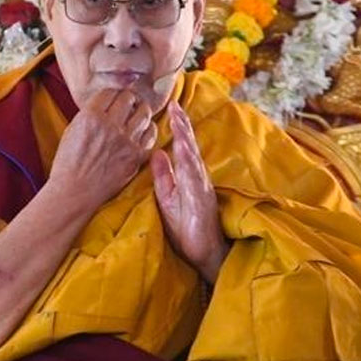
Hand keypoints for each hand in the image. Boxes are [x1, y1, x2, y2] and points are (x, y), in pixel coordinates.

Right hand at [48, 89, 156, 212]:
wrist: (75, 192)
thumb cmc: (69, 163)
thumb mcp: (72, 129)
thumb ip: (90, 113)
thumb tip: (106, 102)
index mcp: (91, 116)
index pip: (111, 91)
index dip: (112, 94)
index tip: (113, 98)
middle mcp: (111, 125)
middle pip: (129, 98)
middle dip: (128, 99)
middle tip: (127, 104)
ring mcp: (126, 141)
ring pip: (144, 113)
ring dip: (140, 111)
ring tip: (136, 115)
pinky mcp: (136, 156)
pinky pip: (152, 134)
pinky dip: (148, 130)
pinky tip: (142, 131)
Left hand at [151, 102, 227, 283]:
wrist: (203, 255)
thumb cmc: (186, 228)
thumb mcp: (167, 198)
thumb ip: (163, 176)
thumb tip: (157, 152)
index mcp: (188, 176)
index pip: (182, 147)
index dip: (178, 127)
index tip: (171, 106)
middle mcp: (197, 179)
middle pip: (189, 148)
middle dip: (182, 126)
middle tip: (175, 105)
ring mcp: (201, 190)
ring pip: (192, 160)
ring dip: (185, 140)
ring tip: (178, 121)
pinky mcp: (202, 203)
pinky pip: (195, 181)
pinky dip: (190, 166)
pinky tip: (184, 153)